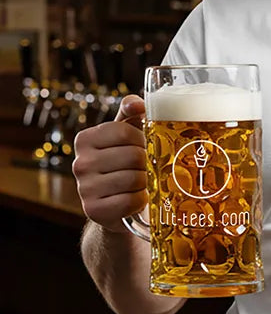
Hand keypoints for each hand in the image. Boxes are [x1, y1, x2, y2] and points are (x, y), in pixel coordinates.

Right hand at [72, 95, 147, 232]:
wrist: (118, 204)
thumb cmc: (126, 162)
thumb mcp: (127, 133)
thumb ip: (131, 112)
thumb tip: (138, 104)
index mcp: (85, 139)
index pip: (125, 132)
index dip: (143, 139)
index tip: (143, 146)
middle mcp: (80, 163)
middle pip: (133, 156)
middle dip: (147, 162)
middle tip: (146, 167)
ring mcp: (84, 188)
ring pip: (134, 179)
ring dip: (146, 182)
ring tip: (142, 182)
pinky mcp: (94, 210)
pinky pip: (131, 201)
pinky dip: (141, 200)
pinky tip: (136, 197)